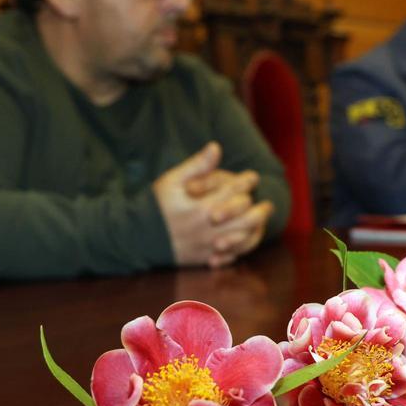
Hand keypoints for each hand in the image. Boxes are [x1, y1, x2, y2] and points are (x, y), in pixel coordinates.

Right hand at [153, 143, 273, 266]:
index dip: (246, 182)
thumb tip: (216, 147)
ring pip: (242, 238)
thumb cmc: (155, 206)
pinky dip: (243, 247)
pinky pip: (231, 255)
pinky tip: (247, 239)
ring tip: (262, 220)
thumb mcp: (172, 181)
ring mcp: (207, 246)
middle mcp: (208, 229)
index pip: (233, 192)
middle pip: (245, 219)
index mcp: (202, 207)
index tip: (253, 177)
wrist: (137, 237)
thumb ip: (196, 166)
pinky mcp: (204, 259)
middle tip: (268, 203)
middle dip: (259, 209)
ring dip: (255, 229)